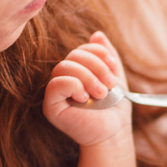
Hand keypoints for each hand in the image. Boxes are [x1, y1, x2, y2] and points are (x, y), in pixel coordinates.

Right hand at [43, 32, 131, 147]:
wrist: (114, 132)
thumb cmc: (114, 107)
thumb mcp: (114, 76)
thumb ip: (107, 56)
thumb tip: (97, 34)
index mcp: (78, 70)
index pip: (81, 49)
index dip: (98, 53)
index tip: (114, 67)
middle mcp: (64, 78)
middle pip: (73, 55)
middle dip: (96, 67)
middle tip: (109, 85)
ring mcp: (56, 92)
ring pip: (64, 67)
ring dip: (87, 77)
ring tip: (101, 93)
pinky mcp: (51, 106)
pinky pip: (55, 84)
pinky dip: (73, 85)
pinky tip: (84, 97)